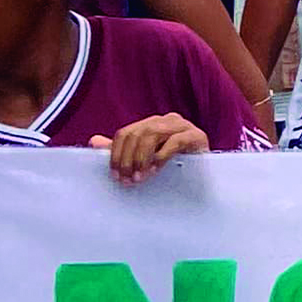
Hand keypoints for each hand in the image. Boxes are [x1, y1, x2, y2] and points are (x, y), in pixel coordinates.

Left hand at [90, 116, 211, 181]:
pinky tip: (156, 171)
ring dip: (141, 159)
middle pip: (137, 134)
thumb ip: (122, 150)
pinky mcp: (197, 135)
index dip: (115, 154)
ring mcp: (183, 126)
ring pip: (152, 134)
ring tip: (139, 178)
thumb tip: (93, 141)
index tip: (115, 176)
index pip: (125, 133)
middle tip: (126, 180)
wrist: (207, 174)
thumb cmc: (175, 167)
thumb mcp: (145, 160)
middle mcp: (166, 120)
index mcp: (152, 123)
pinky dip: (161, 156)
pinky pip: (175, 141)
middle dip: (127, 159)